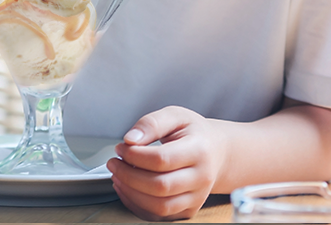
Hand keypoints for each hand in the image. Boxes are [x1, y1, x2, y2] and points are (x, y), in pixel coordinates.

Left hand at [107, 106, 225, 220]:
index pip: (162, 159)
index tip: (121, 147)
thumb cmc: (194, 133)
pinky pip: (159, 216)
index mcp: (200, 150)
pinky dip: (137, 205)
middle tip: (114, 163)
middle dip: (128, 175)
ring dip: (131, 193)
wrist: (216, 151)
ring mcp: (197, 198)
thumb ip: (152, 123)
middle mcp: (202, 178)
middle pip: (159, 186)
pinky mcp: (189, 210)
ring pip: (159, 206)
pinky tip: (128, 189)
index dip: (135, 155)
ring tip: (118, 176)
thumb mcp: (175, 116)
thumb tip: (130, 139)